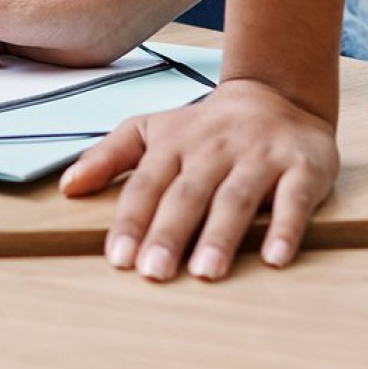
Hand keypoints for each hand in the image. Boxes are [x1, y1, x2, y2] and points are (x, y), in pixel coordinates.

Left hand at [60, 78, 339, 281]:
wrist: (276, 94)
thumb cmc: (204, 127)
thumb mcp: (151, 131)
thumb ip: (109, 157)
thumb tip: (66, 187)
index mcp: (174, 144)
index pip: (147, 185)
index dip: (132, 221)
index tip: (118, 258)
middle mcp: (214, 150)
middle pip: (188, 194)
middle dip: (169, 234)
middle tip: (154, 273)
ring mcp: (258, 158)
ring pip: (236, 199)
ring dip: (220, 236)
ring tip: (205, 274)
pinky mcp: (301, 168)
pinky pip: (294, 200)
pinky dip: (285, 229)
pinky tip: (274, 260)